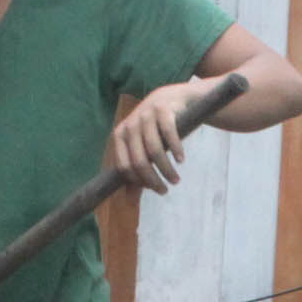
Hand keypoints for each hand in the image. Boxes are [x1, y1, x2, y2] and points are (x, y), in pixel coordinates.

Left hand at [107, 79, 206, 194]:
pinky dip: (176, 150)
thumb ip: (136, 173)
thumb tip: (130, 203)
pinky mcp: (163, 109)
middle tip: (165, 190)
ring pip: (154, 151)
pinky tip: (181, 160)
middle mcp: (130, 124)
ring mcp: (146, 115)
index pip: (124, 166)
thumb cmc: (156, 129)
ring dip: (166, 169)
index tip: (153, 189)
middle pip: (139, 161)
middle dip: (153, 180)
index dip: (138, 181)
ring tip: (176, 180)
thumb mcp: (143, 149)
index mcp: (120, 135)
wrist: (173, 99)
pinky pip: (169, 134)